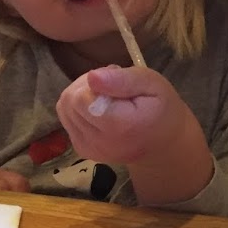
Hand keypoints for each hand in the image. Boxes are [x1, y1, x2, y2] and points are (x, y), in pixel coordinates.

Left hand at [56, 66, 214, 204]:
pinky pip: (67, 118)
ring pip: (64, 108)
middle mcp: (100, 143)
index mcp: (120, 127)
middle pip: (69, 101)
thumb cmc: (160, 109)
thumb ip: (123, 80)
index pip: (80, 98)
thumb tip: (92, 77)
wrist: (162, 143)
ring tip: (107, 98)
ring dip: (81, 96)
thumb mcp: (152, 84)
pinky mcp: (83, 150)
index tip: (117, 83)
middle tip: (113, 88)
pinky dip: (79, 109)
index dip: (95, 82)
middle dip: (86, 87)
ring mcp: (89, 149)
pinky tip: (100, 110)